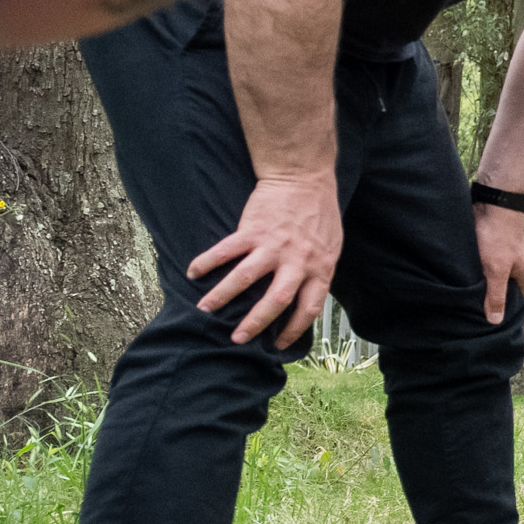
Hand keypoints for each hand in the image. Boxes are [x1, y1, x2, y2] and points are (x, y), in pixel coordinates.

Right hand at [193, 170, 341, 347]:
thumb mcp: (331, 247)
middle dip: (254, 324)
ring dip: (222, 297)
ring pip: (244, 279)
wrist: (305, 177)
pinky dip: (207, 262)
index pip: (308, 308)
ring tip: (204, 310)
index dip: (293, 330)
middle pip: (276, 301)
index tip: (277, 345)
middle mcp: (297, 261)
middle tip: (237, 339)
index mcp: (320, 268)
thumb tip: (305, 298)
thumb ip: (317, 272)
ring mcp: (274, 245)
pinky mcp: (253, 230)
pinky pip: (226, 250)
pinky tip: (193, 272)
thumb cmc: (319, 213)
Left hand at [475, 204, 523, 323]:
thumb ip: (496, 295)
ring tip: (468, 302)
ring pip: (493, 277)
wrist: (493, 204)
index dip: (516, 312)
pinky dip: (475, 274)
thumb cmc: (499, 236)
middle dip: (496, 302)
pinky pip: (482, 266)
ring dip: (483, 287)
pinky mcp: (487, 247)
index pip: (523, 298)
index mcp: (522, 273)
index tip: (505, 325)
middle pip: (507, 289)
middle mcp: (513, 266)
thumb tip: (496, 321)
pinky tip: (462, 280)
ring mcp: (500, 256)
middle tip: (481, 318)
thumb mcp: (497, 270)